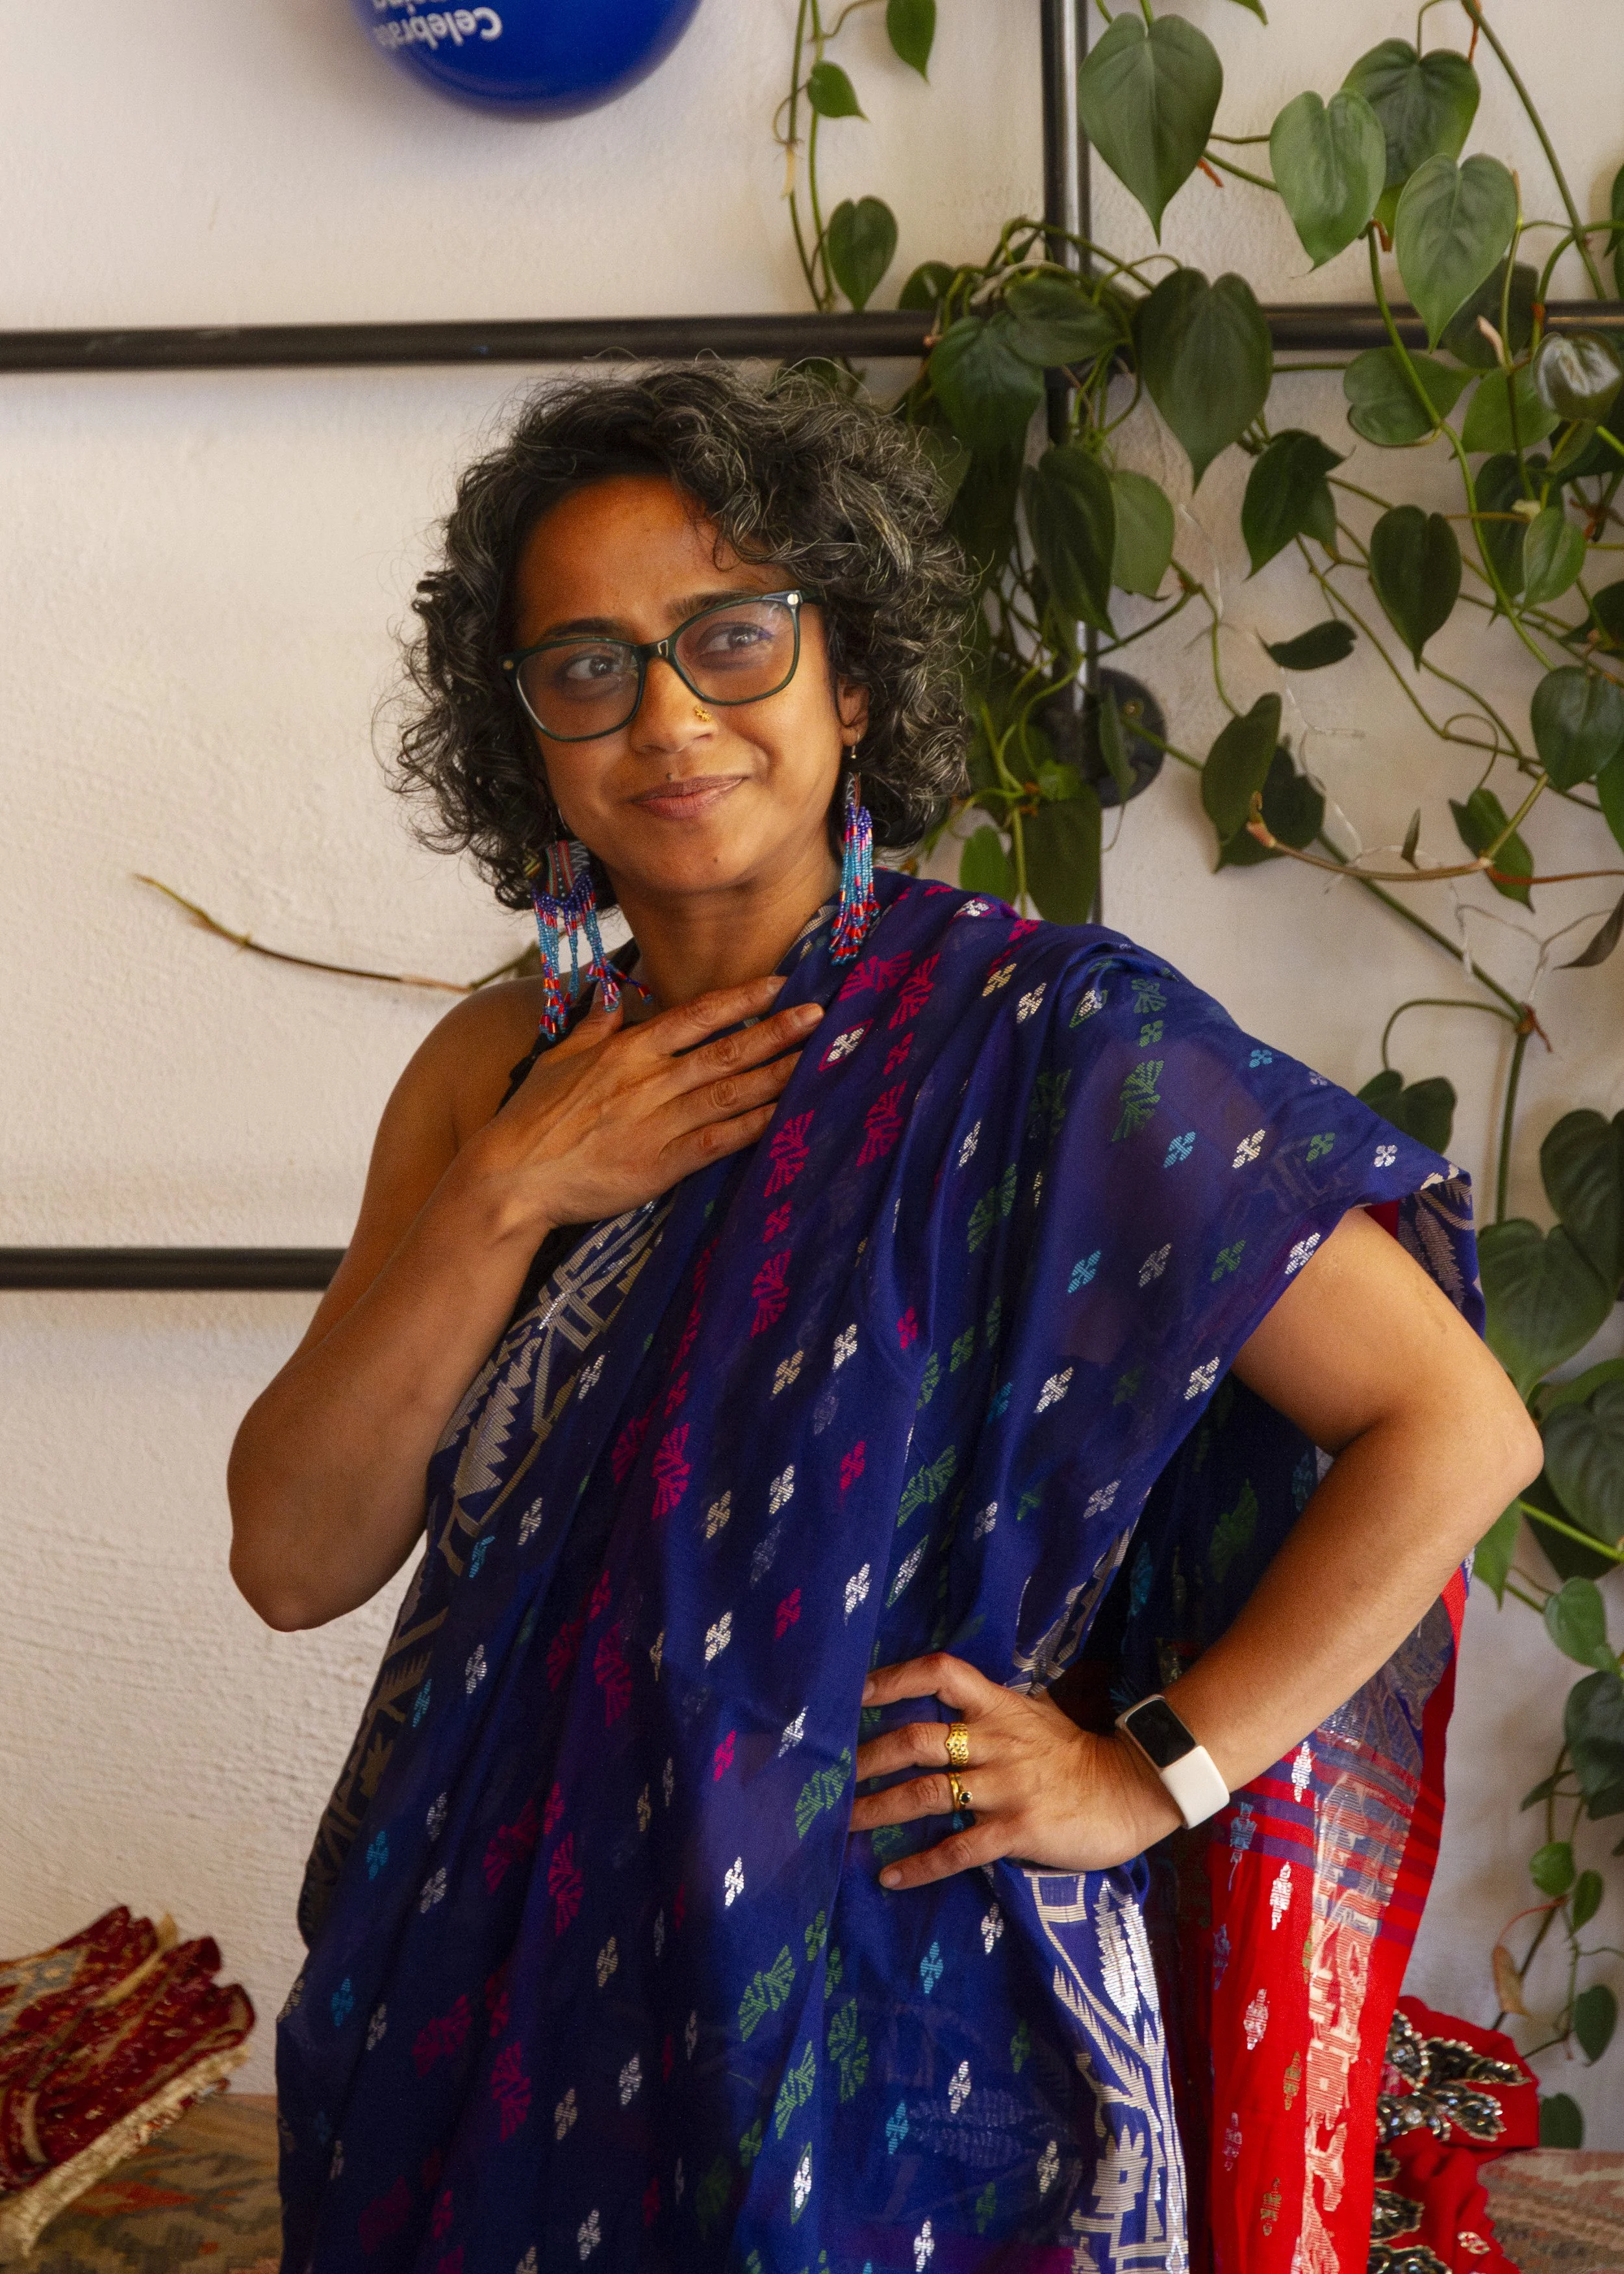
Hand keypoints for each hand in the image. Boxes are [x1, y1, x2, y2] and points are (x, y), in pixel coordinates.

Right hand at [459, 974, 822, 1236]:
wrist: (512, 1178)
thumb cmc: (530, 1119)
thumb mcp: (558, 1059)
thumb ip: (594, 1025)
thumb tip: (612, 991)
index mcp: (627, 1051)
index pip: (695, 1015)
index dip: (741, 999)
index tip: (778, 984)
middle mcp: (650, 1081)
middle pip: (725, 1050)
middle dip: (776, 1031)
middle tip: (820, 1015)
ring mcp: (658, 1122)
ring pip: (731, 1092)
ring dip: (777, 1073)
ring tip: (815, 1058)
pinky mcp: (662, 1164)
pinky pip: (719, 1141)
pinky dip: (754, 1127)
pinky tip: (785, 1115)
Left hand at [850, 1652, 1181, 1891]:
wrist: (1133, 1789)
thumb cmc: (1076, 1754)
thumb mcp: (1033, 1716)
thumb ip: (990, 1711)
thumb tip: (945, 1704)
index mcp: (998, 1706)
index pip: (941, 1673)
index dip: (895, 1678)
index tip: (855, 1692)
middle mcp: (995, 1741)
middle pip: (916, 1740)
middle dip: (867, 1758)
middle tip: (831, 1775)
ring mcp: (1005, 1786)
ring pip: (926, 1794)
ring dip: (878, 1809)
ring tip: (843, 1823)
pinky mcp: (1017, 1829)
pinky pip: (959, 1848)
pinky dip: (921, 1864)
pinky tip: (891, 1877)